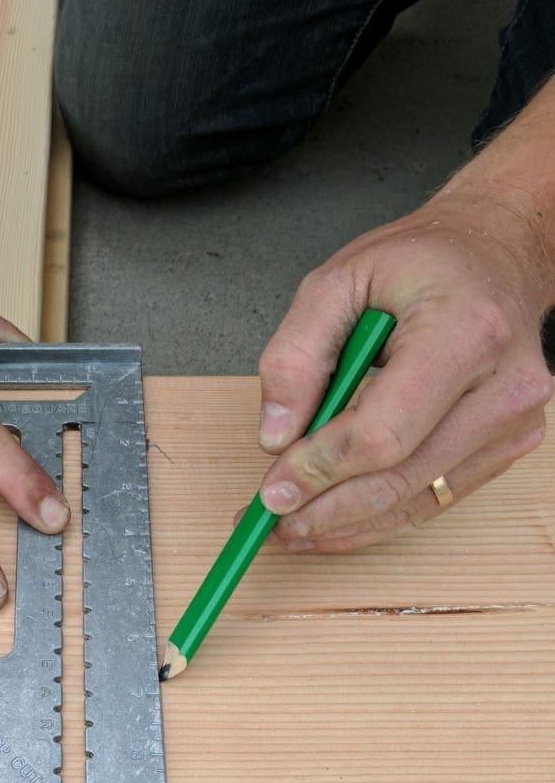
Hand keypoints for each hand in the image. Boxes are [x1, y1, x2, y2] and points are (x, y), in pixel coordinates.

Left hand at [255, 192, 552, 551]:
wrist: (497, 254)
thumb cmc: (424, 261)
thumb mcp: (338, 280)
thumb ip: (296, 354)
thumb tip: (276, 436)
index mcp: (465, 333)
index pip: (381, 433)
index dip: (320, 470)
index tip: (273, 490)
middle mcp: (502, 386)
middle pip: (398, 479)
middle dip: (323, 509)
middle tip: (270, 521)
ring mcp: (512, 423)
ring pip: (413, 501)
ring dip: (344, 525)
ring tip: (291, 529)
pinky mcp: (507, 446)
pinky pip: (432, 499)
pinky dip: (377, 517)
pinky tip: (334, 519)